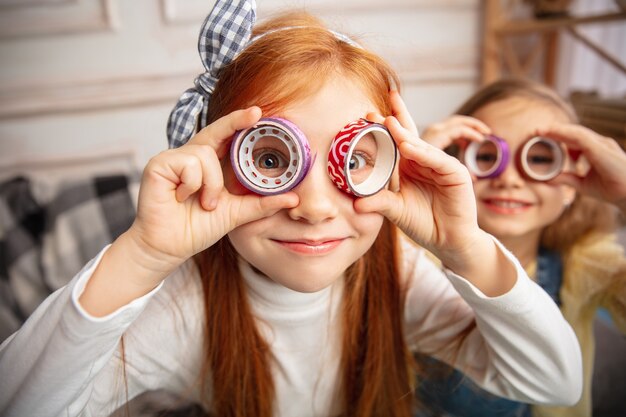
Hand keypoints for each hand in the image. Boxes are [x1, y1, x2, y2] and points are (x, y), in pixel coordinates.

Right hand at [129, 107, 298, 278]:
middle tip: (256, 113)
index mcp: (209, 165)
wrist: (169, 247)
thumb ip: (262, 203)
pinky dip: (192, 184)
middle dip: (235, 121)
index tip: (258, 112)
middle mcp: (191, 156)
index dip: (239, 122)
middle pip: (215, 131)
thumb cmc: (197, 228)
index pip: (225, 138)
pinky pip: (189, 163)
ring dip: (211, 184)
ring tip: (205, 203)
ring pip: (206, 155)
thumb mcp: (237, 214)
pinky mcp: (159, 164)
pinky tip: (181, 198)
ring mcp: (173, 158)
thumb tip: (294, 199)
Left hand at [359, 94, 482, 270]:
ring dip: (405, 135)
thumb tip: (355, 204)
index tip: (367, 114)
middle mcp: (424, 162)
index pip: (396, 142)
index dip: (384, 128)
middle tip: (382, 102)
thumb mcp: (396, 210)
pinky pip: (438, 160)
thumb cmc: (424, 224)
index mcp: (409, 166)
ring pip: (421, 147)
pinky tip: (407, 146)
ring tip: (389, 123)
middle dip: (396, 118)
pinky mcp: (455, 174)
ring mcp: (441, 166)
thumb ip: (379, 203)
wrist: (448, 242)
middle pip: (409, 135)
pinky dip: (423, 153)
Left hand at [541, 123, 625, 210]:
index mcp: (595, 150)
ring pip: (576, 132)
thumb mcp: (582, 184)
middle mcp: (599, 144)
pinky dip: (565, 133)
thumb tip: (547, 178)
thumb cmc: (611, 188)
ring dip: (557, 129)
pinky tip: (553, 131)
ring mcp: (601, 144)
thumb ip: (566, 179)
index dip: (557, 137)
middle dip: (554, 131)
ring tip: (541, 129)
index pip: (573, 140)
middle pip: (573, 133)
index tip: (540, 137)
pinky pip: (581, 137)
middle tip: (535, 130)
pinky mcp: (601, 148)